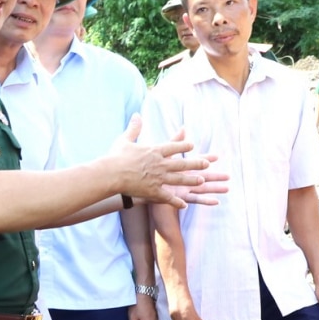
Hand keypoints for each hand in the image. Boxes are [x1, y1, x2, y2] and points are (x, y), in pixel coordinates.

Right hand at [107, 118, 227, 207]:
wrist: (111, 173)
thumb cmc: (116, 156)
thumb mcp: (126, 139)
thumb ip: (134, 128)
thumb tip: (136, 114)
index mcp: (154, 150)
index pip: (173, 146)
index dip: (183, 146)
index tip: (192, 145)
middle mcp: (160, 163)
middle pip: (182, 163)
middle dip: (196, 163)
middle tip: (207, 164)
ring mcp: (158, 178)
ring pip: (179, 179)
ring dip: (191, 180)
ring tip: (202, 181)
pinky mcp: (153, 191)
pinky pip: (168, 197)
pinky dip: (176, 201)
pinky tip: (184, 205)